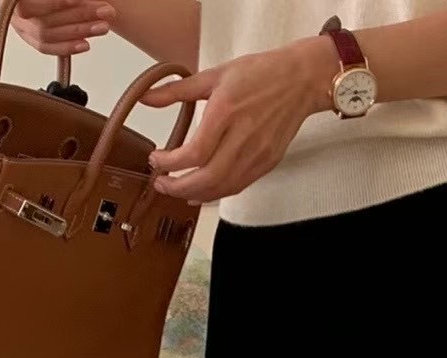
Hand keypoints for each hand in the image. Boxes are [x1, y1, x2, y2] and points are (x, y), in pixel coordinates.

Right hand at [8, 0, 114, 56]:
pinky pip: (46, 48)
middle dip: (80, 15)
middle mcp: (15, 12)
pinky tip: (86, 44)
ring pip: (48, 34)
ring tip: (102, 26)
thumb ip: (61, 1)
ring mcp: (21, 26)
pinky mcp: (32, 39)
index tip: (78, 1)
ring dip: (80, 31)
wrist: (45, 3)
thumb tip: (78, 1)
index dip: (59, 4)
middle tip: (104, 11)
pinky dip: (67, 47)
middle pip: (47, 18)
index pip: (37, 4)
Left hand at [144, 39, 334, 204]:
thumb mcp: (214, 75)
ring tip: (177, 191)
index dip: (171, 163)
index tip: (156, 160)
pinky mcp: (267, 163)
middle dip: (179, 187)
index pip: (195, 153)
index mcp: (226, 112)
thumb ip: (178, 90)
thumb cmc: (260, 74)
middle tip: (161, 184)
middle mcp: (243, 138)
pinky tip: (201, 192)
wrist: (299, 82)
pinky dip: (217, 193)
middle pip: (207, 178)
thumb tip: (147, 98)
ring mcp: (258, 154)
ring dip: (196, 195)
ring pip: (223, 188)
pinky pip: (238, 186)